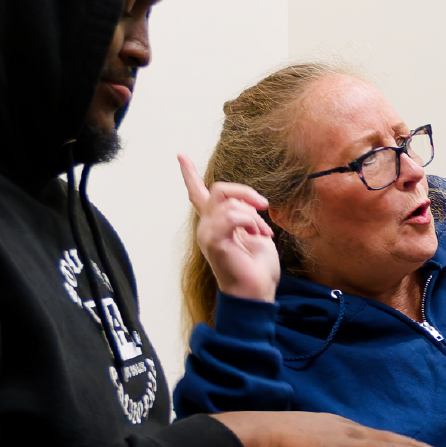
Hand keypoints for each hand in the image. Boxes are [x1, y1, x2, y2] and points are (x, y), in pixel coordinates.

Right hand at [180, 153, 280, 304]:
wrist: (257, 291)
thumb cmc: (258, 267)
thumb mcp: (255, 233)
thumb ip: (246, 214)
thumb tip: (250, 202)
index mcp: (215, 224)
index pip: (197, 193)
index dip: (189, 174)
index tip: (181, 155)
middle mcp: (206, 227)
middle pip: (219, 188)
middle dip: (246, 192)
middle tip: (264, 207)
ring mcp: (207, 233)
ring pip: (228, 201)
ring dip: (254, 215)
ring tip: (262, 233)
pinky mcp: (213, 240)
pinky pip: (232, 215)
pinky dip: (250, 222)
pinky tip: (257, 236)